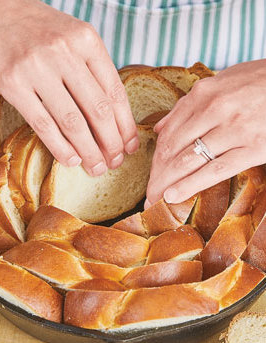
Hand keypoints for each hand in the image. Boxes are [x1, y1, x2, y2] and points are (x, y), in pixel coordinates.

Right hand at [0, 0, 138, 174]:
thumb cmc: (42, 32)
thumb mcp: (76, 40)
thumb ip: (95, 73)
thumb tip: (114, 121)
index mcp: (87, 41)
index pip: (115, 93)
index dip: (126, 126)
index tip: (130, 147)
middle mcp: (64, 52)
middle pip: (98, 111)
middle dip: (111, 144)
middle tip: (115, 162)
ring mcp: (37, 68)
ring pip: (72, 122)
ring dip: (89, 152)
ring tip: (96, 168)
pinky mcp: (12, 84)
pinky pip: (43, 124)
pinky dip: (60, 147)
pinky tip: (72, 160)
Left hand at [145, 59, 265, 207]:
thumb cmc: (259, 82)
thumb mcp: (222, 82)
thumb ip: (188, 105)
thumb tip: (159, 128)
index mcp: (203, 94)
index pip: (168, 133)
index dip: (155, 158)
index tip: (149, 174)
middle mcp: (213, 110)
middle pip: (172, 150)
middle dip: (156, 176)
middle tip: (147, 194)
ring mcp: (232, 129)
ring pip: (187, 162)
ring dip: (165, 184)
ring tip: (154, 200)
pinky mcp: (252, 148)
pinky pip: (214, 170)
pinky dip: (190, 185)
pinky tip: (173, 196)